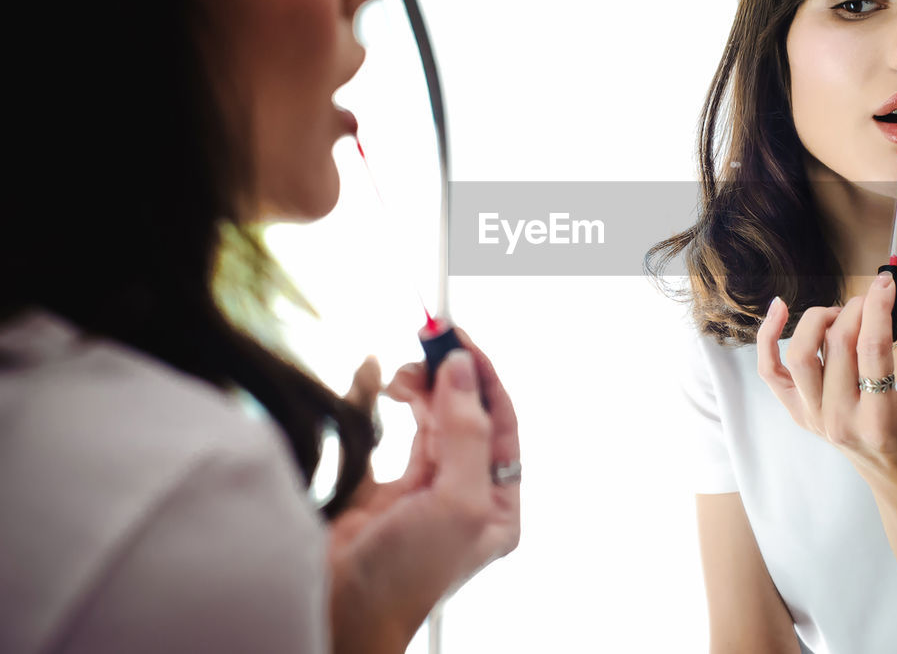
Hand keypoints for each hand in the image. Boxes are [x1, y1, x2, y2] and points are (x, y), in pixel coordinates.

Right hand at [327, 331, 520, 652]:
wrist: (340, 613)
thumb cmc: (407, 576)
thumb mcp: (456, 502)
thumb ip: (465, 432)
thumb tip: (463, 369)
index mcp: (497, 503)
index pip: (501, 423)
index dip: (482, 377)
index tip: (460, 340)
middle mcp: (467, 494)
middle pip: (466, 416)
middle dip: (449, 378)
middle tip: (427, 343)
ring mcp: (427, 491)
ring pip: (433, 420)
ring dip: (421, 389)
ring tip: (403, 373)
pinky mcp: (387, 491)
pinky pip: (397, 433)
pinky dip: (393, 405)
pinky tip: (384, 386)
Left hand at [755, 273, 896, 484]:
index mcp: (881, 421)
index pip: (873, 351)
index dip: (879, 309)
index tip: (887, 283)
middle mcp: (841, 421)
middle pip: (838, 346)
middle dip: (857, 309)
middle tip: (874, 298)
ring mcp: (813, 418)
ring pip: (800, 355)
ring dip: (821, 319)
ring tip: (843, 314)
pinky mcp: (796, 410)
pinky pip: (770, 369)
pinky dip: (768, 336)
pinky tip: (779, 308)